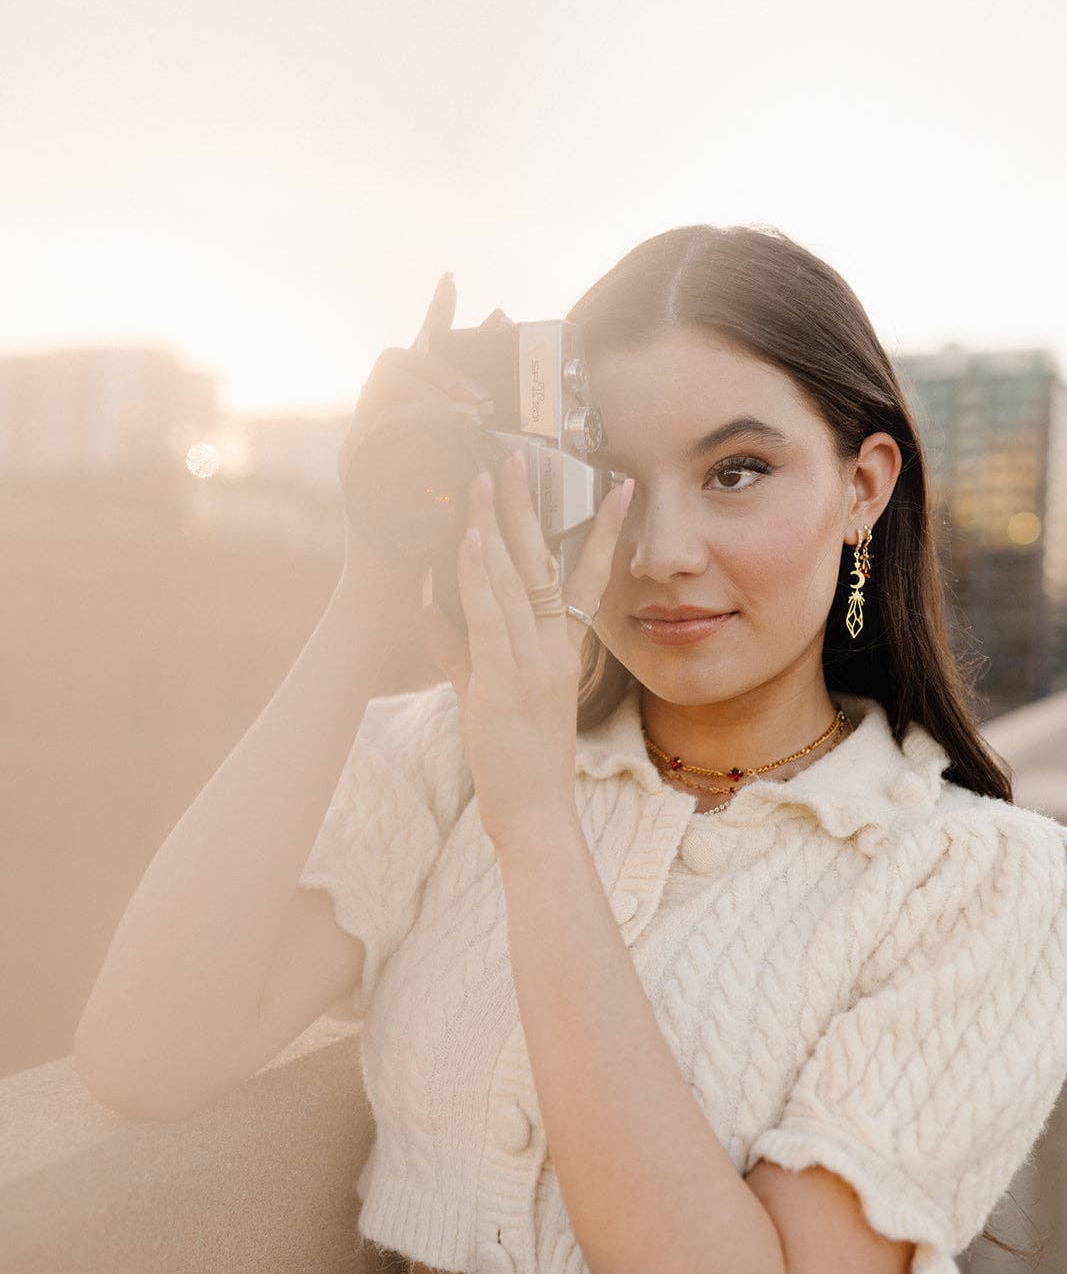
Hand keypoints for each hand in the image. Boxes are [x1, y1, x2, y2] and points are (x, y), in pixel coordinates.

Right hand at [337, 272, 492, 601]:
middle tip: (484, 393)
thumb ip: (479, 449)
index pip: (417, 356)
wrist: (394, 599)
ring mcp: (361, 444)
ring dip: (436, 387)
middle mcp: (375, 427)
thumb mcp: (467, 488)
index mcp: (403, 425)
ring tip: (476, 409)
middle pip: (399, 359)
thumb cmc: (436, 552)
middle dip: (444, 363)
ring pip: (388, 383)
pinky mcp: (355, 467)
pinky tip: (455, 425)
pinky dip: (420, 417)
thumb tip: (517, 417)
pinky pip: (382, 421)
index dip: (434, 317)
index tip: (455, 282)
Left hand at [417, 448, 634, 849]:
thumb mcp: (490, 698)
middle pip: (543, 563)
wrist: (536, 816)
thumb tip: (432, 612)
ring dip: (496, 526)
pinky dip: (479, 577)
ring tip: (484, 477)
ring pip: (514, 581)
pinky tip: (470, 540)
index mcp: (561, 653)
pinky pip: (491, 619)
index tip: (617, 488)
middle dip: (527, 508)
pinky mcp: (505, 683)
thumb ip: (459, 651)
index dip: (601, 531)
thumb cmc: (518, 764)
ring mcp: (532, 664)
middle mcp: (554, 651)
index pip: (587, 578)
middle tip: (518, 456)